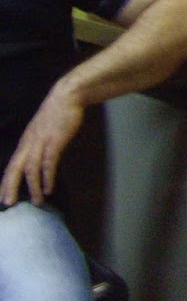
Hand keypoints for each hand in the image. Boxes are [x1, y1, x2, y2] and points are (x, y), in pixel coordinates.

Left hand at [1, 86, 84, 206]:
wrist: (66, 96)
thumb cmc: (56, 112)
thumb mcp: (41, 129)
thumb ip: (38, 143)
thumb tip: (38, 157)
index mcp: (25, 142)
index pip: (11, 165)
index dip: (6, 182)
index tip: (3, 197)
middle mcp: (29, 143)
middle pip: (15, 169)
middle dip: (10, 187)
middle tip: (9, 204)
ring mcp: (41, 142)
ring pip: (31, 169)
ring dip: (33, 187)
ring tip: (38, 201)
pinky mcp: (55, 141)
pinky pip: (48, 163)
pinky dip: (48, 177)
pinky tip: (49, 187)